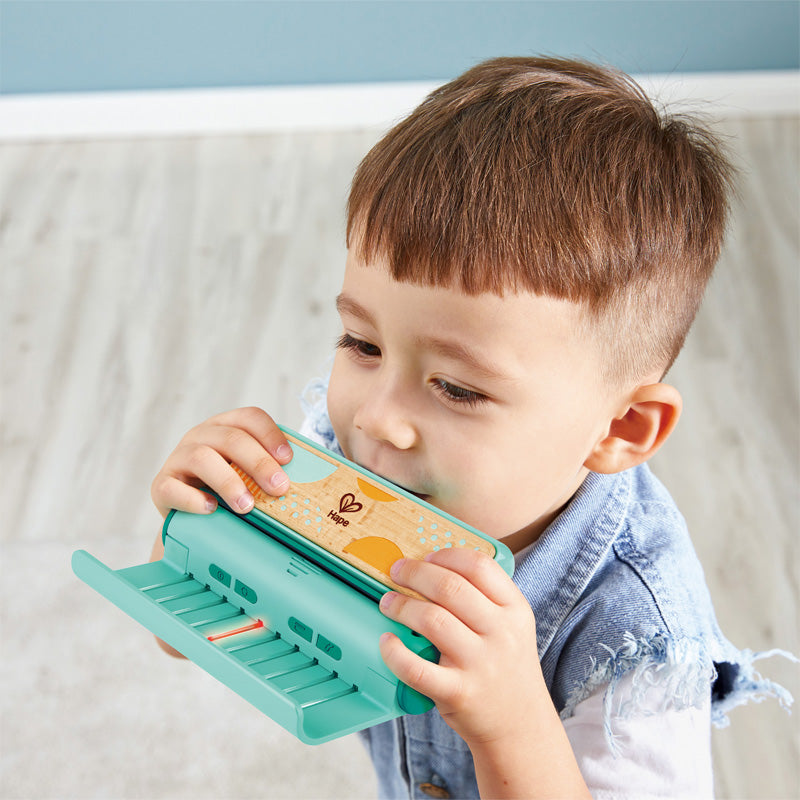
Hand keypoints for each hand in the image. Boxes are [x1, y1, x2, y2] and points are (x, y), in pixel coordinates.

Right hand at [150, 407, 292, 517]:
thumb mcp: (246, 472)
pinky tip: (212, 509)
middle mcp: (200, 436)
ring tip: (247, 506)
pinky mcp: (161, 485)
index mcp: (225, 426)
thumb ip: (268, 470)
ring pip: (202, 458)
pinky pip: (173, 488)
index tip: (288, 459)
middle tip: (279, 488)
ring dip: (229, 482)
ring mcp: (178, 458)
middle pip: (231, 438)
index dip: (270, 434)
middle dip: (259, 463)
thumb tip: (307, 483)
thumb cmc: (226, 489)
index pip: (249, 417)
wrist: (189, 516)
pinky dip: (194, 499)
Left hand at [379, 550, 589, 797]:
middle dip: (415, 573)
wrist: (520, 726)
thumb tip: (432, 567)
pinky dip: (395, 652)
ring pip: (431, 619)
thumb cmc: (506, 667)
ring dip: (401, 606)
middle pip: (450, 586)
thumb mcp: (513, 626)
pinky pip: (416, 668)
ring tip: (387, 603)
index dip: (446, 555)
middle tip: (397, 571)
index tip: (427, 557)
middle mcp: (500, 633)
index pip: (479, 566)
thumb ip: (484, 598)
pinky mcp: (457, 693)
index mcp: (515, 609)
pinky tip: (387, 641)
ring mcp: (479, 664)